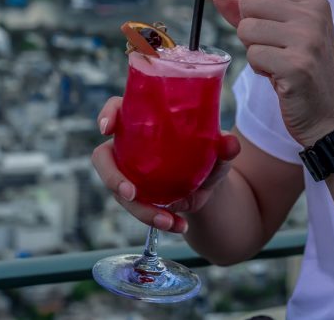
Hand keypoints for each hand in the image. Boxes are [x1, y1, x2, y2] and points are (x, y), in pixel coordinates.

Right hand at [91, 97, 240, 232]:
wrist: (210, 184)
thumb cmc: (208, 154)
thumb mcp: (218, 151)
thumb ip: (224, 147)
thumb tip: (230, 143)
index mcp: (143, 121)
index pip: (117, 108)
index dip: (106, 115)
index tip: (107, 129)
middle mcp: (129, 145)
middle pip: (103, 158)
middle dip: (111, 177)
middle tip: (131, 193)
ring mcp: (128, 172)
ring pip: (119, 192)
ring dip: (140, 210)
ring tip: (169, 221)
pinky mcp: (135, 196)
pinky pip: (135, 210)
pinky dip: (155, 220)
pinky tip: (178, 226)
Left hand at [206, 0, 333, 146]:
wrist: (329, 115)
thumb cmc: (301, 74)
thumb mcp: (283, 36)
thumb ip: (254, 14)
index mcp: (313, 3)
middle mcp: (313, 16)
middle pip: (249, 1)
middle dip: (245, 25)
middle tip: (264, 46)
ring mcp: (308, 40)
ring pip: (247, 29)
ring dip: (252, 50)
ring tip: (274, 63)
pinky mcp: (297, 65)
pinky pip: (253, 56)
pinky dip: (258, 68)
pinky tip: (277, 77)